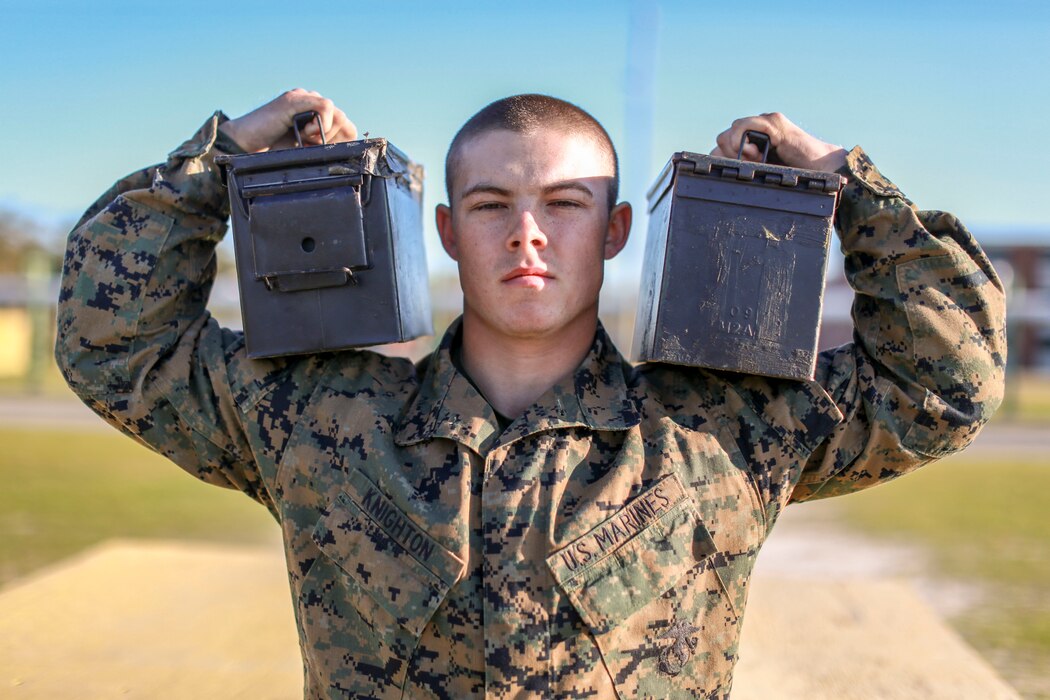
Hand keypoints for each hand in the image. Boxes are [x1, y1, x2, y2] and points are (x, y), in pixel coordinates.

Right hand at [218, 88, 357, 153]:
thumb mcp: (305, 151)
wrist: (245, 145)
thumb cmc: (272, 150)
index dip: (340, 142)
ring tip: (304, 139)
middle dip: (333, 140)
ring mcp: (304, 98)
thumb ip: (324, 147)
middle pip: (344, 121)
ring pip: (337, 114)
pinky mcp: (295, 99)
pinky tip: (304, 133)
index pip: (345, 126)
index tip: (321, 152)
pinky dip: (321, 125)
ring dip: (325, 134)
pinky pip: (326, 107)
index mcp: (315, 114)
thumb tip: (351, 155)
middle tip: (310, 147)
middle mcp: (311, 102)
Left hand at [712, 112, 846, 172]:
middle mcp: (757, 127)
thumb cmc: (795, 174)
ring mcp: (765, 122)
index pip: (723, 144)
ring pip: (732, 129)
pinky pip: (744, 125)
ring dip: (737, 149)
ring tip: (756, 159)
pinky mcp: (774, 122)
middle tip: (749, 165)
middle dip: (729, 156)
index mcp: (753, 139)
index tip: (739, 170)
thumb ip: (744, 166)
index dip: (724, 159)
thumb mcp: (761, 172)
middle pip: (723, 138)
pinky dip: (743, 140)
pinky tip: (755, 153)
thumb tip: (716, 166)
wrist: (821, 169)